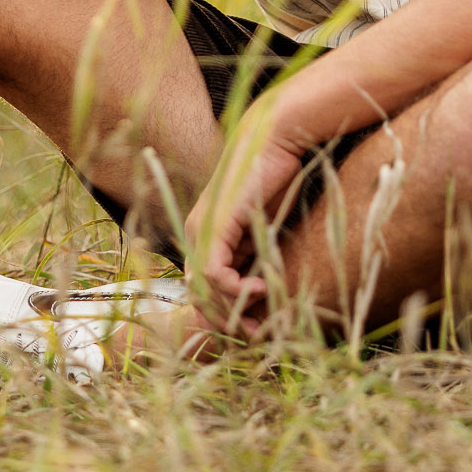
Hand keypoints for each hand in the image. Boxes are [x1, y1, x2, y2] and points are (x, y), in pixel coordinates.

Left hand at [183, 100, 308, 338]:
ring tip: (262, 314)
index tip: (256, 327)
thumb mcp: (264, 228)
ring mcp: (201, 230)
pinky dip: (238, 289)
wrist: (275, 139)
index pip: (203, 289)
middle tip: (257, 332)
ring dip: (234, 309)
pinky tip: (261, 287)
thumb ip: (256, 256)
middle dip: (227, 321)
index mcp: (204, 234)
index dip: (226, 313)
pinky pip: (215, 275)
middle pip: (200, 296)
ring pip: (205, 290)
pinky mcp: (214, 226)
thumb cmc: (276, 176)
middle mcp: (195, 233)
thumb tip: (262, 295)